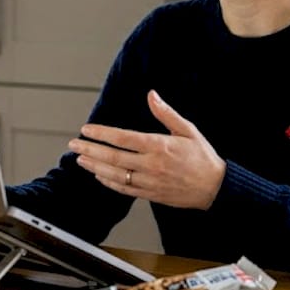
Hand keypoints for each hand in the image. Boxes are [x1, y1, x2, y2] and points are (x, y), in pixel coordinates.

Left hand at [70, 90, 225, 209]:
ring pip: (115, 174)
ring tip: (81, 160)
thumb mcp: (187, 130)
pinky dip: (109, 182)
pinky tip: (99, 175)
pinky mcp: (150, 194)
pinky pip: (124, 189)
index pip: (123, 138)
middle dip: (90, 150)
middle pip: (113, 157)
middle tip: (74, 144)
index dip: (102, 134)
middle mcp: (151, 165)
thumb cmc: (203, 157)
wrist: (215, 188)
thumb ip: (166, 113)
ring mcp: (149, 181)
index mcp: (159, 146)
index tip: (87, 129)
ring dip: (95, 166)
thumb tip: (151, 95)